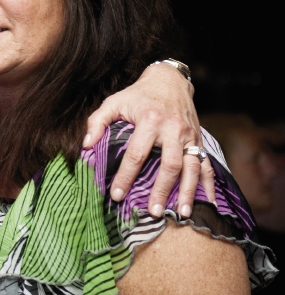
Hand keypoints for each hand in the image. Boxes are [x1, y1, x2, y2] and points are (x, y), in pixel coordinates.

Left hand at [83, 63, 213, 218]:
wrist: (169, 80)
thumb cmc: (137, 94)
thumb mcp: (113, 102)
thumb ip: (97, 122)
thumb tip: (87, 146)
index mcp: (150, 120)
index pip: (136, 154)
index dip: (126, 175)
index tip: (117, 195)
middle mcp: (173, 130)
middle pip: (169, 165)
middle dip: (162, 190)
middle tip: (153, 212)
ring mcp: (189, 136)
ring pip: (192, 168)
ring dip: (188, 192)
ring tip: (183, 214)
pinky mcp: (199, 140)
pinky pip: (207, 165)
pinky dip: (209, 184)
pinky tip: (208, 202)